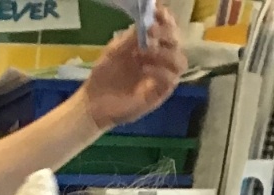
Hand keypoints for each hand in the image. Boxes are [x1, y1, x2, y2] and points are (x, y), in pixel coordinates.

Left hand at [80, 6, 185, 132]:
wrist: (94, 103)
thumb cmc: (104, 75)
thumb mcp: (116, 50)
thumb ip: (132, 36)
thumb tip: (149, 19)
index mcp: (151, 46)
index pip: (168, 29)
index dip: (167, 19)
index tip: (159, 12)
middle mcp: (160, 60)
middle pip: (177, 42)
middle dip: (166, 33)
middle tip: (150, 31)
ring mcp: (161, 78)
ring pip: (180, 61)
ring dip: (164, 53)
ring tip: (144, 53)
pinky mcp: (159, 95)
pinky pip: (171, 80)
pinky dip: (160, 72)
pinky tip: (144, 69)